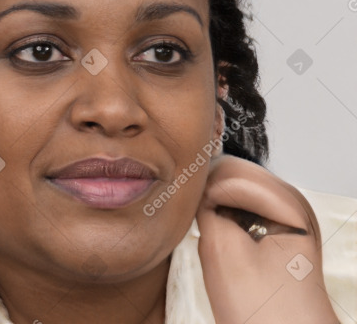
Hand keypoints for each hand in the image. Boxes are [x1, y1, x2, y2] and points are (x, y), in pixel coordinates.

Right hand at [196, 154, 338, 323]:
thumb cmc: (265, 313)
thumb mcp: (222, 251)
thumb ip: (205, 208)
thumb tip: (194, 186)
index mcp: (286, 202)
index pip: (228, 171)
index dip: (202, 190)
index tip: (190, 212)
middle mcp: (290, 199)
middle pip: (234, 171)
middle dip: (210, 191)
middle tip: (196, 217)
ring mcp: (285, 210)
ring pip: (234, 183)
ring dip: (215, 200)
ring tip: (207, 226)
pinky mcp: (275, 222)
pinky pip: (240, 200)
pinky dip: (223, 209)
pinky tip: (221, 231)